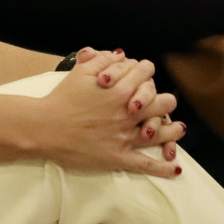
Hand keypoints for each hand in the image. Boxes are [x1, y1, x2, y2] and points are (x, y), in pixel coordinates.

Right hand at [34, 49, 182, 176]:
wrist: (45, 128)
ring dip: (173, 130)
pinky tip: (175, 169)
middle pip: (162, 103)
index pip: (145, 75)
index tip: (146, 70)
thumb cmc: (61, 99)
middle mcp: (128, 113)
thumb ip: (102, 60)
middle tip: (163, 100)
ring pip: (161, 133)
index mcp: (119, 90)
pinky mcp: (120, 157)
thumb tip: (121, 55)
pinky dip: (163, 168)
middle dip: (164, 98)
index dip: (147, 70)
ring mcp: (126, 137)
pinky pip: (147, 164)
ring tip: (178, 127)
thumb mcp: (79, 72)